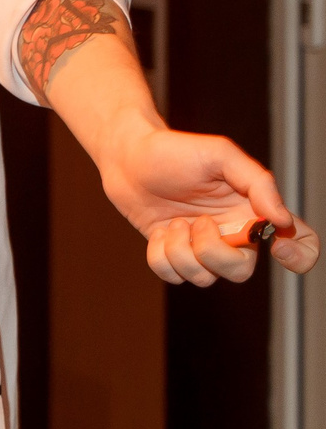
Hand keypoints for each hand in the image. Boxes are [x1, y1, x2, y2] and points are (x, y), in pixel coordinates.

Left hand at [94, 119, 322, 284]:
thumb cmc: (176, 150)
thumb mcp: (221, 155)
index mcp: (253, 210)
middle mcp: (232, 233)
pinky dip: (161, 255)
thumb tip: (282, 220)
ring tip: (174, 222)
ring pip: (203, 278)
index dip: (301, 254)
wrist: (127, 156)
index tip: (280, 248)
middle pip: (240, 271)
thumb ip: (257, 183)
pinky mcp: (170, 252)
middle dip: (215, 253)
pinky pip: (172, 275)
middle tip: (198, 222)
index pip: (299, 240)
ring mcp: (200, 246)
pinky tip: (160, 231)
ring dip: (182, 251)